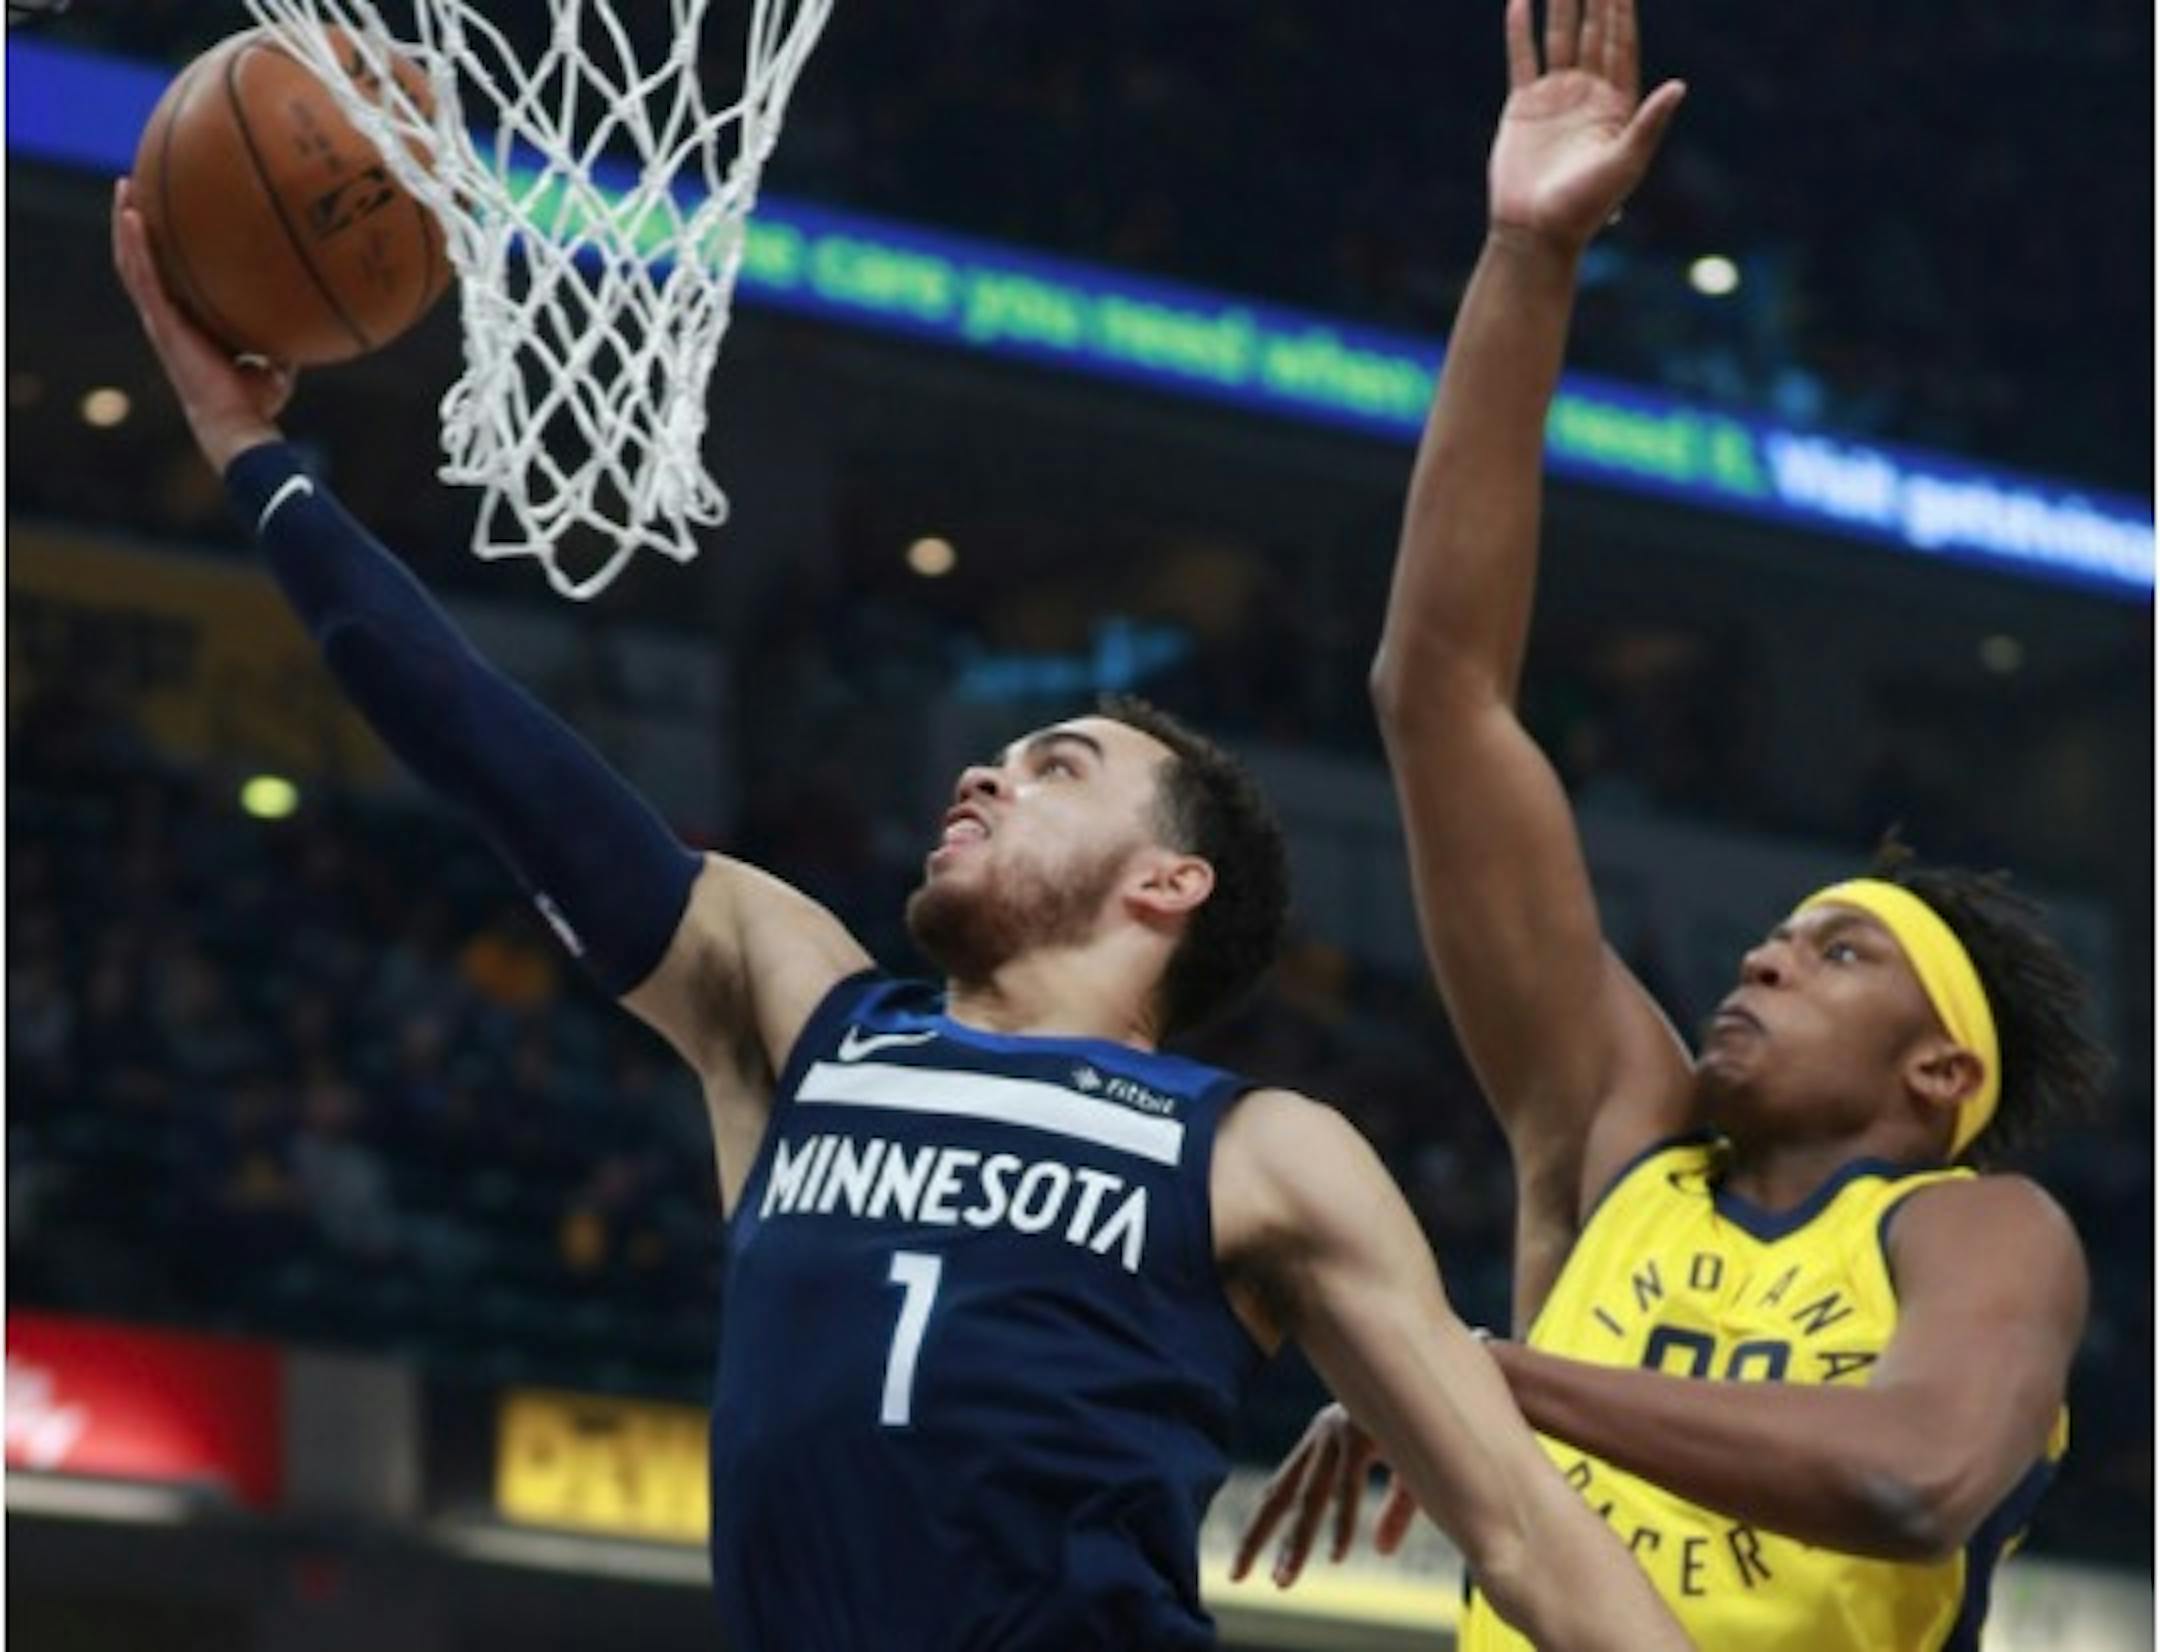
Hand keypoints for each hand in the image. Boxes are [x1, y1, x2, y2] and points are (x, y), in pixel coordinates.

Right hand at [111, 177, 295, 470]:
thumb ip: (284, 336)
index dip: (165, 249)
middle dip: (138, 224)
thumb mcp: (277, 361)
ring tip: (125, 186)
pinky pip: (143, 277)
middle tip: (138, 186)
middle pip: (144, 261)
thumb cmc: (255, 401)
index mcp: (189, 324)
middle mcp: (168, 317)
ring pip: (132, 262)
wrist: (237, 423)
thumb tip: (312, 316)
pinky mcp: (161, 324)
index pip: (171, 278)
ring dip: (125, 224)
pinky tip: (134, 215)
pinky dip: (135, 245)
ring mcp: (160, 320)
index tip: (169, 216)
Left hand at [1227, 1403, 1421, 1588]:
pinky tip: (1337, 1555)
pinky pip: (1350, 1487)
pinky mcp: (1365, 1433)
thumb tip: (1382, 1551)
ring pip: (1312, 1498)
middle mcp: (1326, 1435)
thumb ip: (1395, 1511)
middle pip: (1282, 1495)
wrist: (1441, 1362)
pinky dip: (1344, 1523)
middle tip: (1237, 1576)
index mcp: (1326, 1440)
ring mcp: (1342, 1433)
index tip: (1241, 1568)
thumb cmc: (1427, 1414)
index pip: (1282, 1490)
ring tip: (1282, 1581)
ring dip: (1296, 1543)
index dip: (1260, 1529)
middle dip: (1257, 1538)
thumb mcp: (1410, 1471)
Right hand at [1489, 0, 1685, 254]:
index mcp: (1617, 105)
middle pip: (1593, 33)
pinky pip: (1523, 59)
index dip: (1622, 11)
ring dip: (1560, 4)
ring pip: (1559, 38)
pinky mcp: (1523, 107)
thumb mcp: (1625, 164)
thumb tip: (1679, 86)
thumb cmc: (1584, 206)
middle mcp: (1588, 95)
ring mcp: (1555, 98)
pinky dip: (1520, 30)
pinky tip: (1521, 1)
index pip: (1621, 45)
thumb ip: (1649, 123)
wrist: (1535, 231)